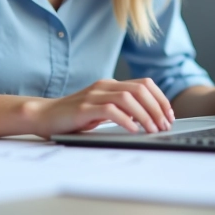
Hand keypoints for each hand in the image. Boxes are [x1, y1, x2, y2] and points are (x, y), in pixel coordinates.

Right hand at [25, 78, 174, 138]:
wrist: (45, 116)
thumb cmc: (74, 116)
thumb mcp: (101, 110)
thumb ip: (120, 109)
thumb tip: (147, 118)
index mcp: (110, 84)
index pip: (144, 84)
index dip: (160, 98)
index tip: (168, 115)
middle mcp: (104, 86)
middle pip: (140, 89)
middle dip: (157, 107)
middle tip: (164, 125)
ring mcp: (94, 95)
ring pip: (129, 98)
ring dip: (145, 114)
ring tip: (152, 129)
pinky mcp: (84, 107)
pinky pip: (111, 110)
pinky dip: (126, 120)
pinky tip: (133, 130)